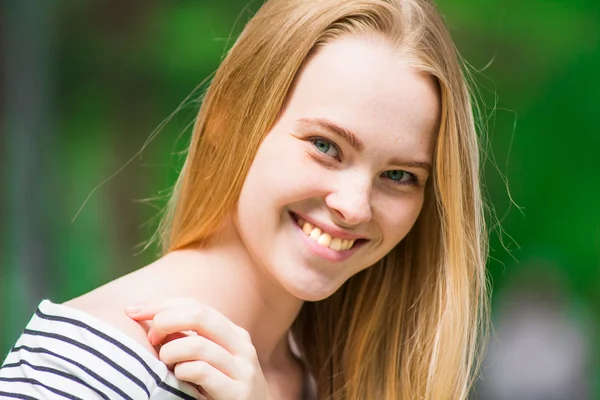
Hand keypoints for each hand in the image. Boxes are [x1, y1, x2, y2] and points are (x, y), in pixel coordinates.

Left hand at [125, 297, 270, 399]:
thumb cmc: (223, 391)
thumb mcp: (212, 361)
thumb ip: (191, 341)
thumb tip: (153, 321)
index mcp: (233, 333)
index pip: (195, 305)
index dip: (161, 304)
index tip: (133, 310)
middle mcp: (241, 345)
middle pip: (198, 315)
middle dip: (165, 320)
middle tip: (150, 338)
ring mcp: (242, 369)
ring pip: (198, 344)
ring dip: (171, 352)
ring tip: (165, 363)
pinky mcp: (237, 392)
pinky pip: (202, 372)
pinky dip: (183, 372)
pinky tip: (180, 378)